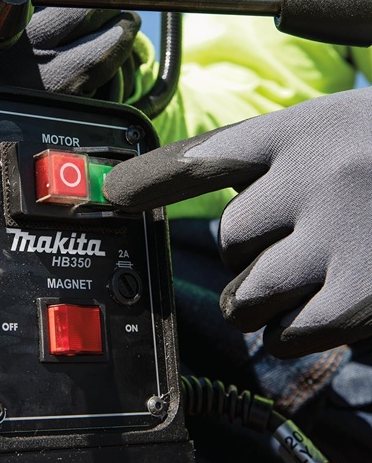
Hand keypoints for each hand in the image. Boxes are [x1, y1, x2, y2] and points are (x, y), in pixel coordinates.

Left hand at [102, 88, 371, 357]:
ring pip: (249, 292)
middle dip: (249, 250)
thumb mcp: (332, 130)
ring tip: (294, 282)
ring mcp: (337, 239)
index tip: (116, 193)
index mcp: (298, 132)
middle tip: (286, 242)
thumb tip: (208, 190)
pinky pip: (288, 331)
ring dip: (260, 298)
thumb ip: (271, 159)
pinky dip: (291, 331)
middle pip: (230, 235)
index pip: (205, 156)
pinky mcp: (363, 296)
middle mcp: (310, 180)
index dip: (153, 177)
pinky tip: (320, 309)